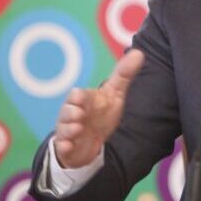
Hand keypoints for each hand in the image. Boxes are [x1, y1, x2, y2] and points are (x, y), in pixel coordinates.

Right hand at [53, 49, 144, 167]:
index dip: (79, 97)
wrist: (91, 140)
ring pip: (63, 128)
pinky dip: (64, 147)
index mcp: (83, 101)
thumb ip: (124, 74)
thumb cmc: (101, 113)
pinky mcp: (67, 147)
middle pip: (67, 111)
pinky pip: (62, 147)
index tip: (81, 97)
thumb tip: (139, 53)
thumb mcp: (114, 94)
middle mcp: (72, 114)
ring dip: (69, 129)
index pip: (77, 96)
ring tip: (78, 129)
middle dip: (71, 112)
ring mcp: (68, 130)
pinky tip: (68, 146)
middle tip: (80, 115)